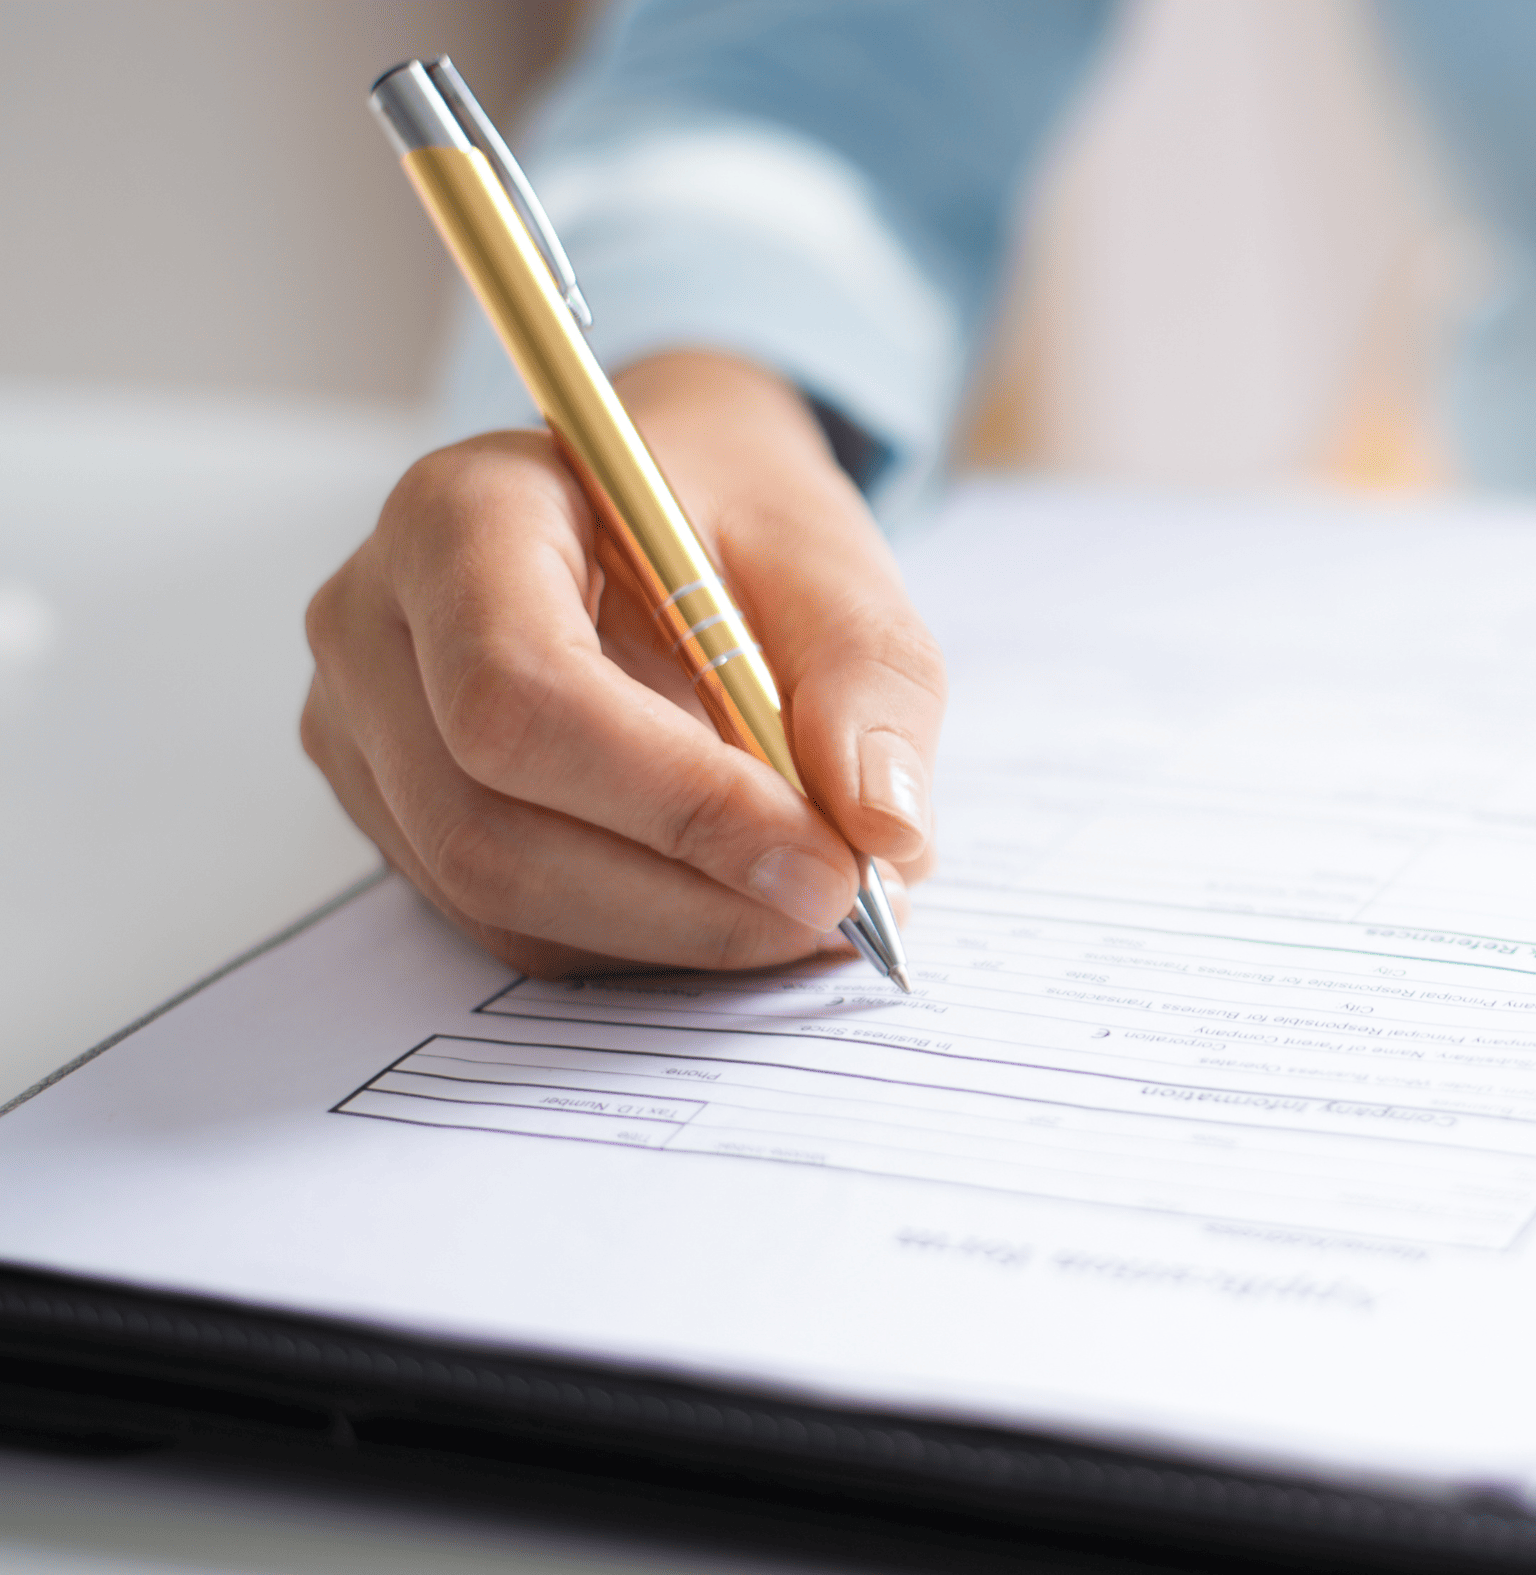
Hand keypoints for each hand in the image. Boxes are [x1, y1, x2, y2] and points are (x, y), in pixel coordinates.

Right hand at [302, 351, 943, 975]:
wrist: (659, 506)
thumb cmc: (734, 521)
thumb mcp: (833, 562)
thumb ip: (871, 685)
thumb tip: (885, 831)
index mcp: (457, 516)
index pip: (520, 692)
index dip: (677, 803)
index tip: (825, 860)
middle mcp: (373, 625)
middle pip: (489, 821)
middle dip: (685, 894)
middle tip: (839, 910)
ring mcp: (362, 730)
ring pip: (494, 894)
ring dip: (673, 931)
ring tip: (809, 909)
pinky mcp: (394, 813)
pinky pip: (506, 923)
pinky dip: (640, 938)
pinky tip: (737, 904)